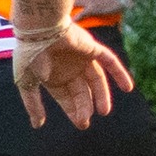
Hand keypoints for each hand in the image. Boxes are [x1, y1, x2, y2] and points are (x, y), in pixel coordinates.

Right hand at [15, 21, 132, 129]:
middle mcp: (69, 68)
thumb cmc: (28, 55)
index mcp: (53, 76)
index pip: (66, 97)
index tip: (81, 123)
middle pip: (82, 91)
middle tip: (86, 122)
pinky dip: (120, 74)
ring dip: (102, 95)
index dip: (73, 110)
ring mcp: (82, 58)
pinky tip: (129, 88)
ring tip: (103, 111)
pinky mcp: (92, 48)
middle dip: (84, 106)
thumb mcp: (27, 84)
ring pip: (96, 80)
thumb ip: (33, 104)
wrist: (37, 30)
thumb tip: (37, 125)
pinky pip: (110, 61)